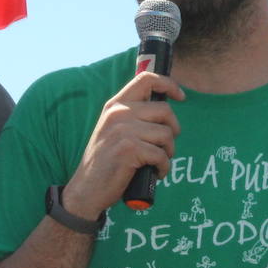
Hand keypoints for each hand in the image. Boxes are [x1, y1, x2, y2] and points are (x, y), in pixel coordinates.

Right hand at [63, 71, 185, 219]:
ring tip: (157, 162)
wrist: (87, 189)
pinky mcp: (130, 149)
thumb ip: (133, 116)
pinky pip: (161, 155)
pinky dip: (164, 167)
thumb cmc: (106, 161)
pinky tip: (155, 173)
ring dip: (168, 152)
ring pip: (166, 134)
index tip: (180, 96)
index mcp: (115, 105)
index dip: (168, 84)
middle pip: (164, 110)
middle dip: (173, 130)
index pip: (146, 78)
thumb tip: (165, 109)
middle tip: (166, 145)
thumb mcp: (114, 130)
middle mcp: (118, 113)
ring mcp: (123, 130)